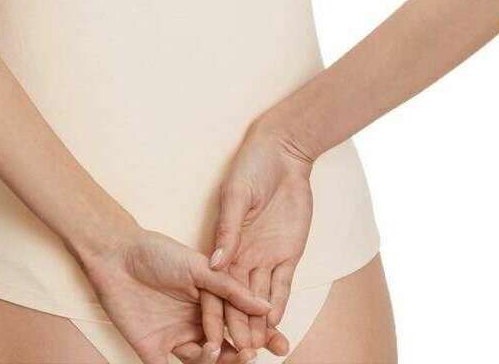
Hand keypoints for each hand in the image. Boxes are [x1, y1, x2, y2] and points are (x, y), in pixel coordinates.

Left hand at [79, 223, 274, 363]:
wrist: (116, 256)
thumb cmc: (157, 253)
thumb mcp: (198, 267)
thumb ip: (230, 288)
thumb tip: (266, 306)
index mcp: (210, 301)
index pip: (239, 322)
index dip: (259, 333)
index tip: (279, 341)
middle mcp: (196, 322)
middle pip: (227, 346)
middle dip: (243, 353)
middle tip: (252, 352)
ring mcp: (175, 337)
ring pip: (204, 361)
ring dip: (217, 360)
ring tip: (221, 351)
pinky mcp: (153, 351)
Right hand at [203, 120, 316, 358]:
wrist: (284, 153)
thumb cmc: (252, 167)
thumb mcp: (237, 195)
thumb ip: (229, 229)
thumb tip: (216, 262)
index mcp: (225, 244)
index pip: (215, 285)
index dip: (213, 310)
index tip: (210, 336)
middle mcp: (243, 256)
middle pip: (237, 298)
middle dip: (237, 326)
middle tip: (238, 354)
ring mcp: (266, 256)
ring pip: (260, 297)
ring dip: (257, 322)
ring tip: (255, 348)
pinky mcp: (288, 253)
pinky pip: (282, 284)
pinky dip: (278, 302)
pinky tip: (274, 322)